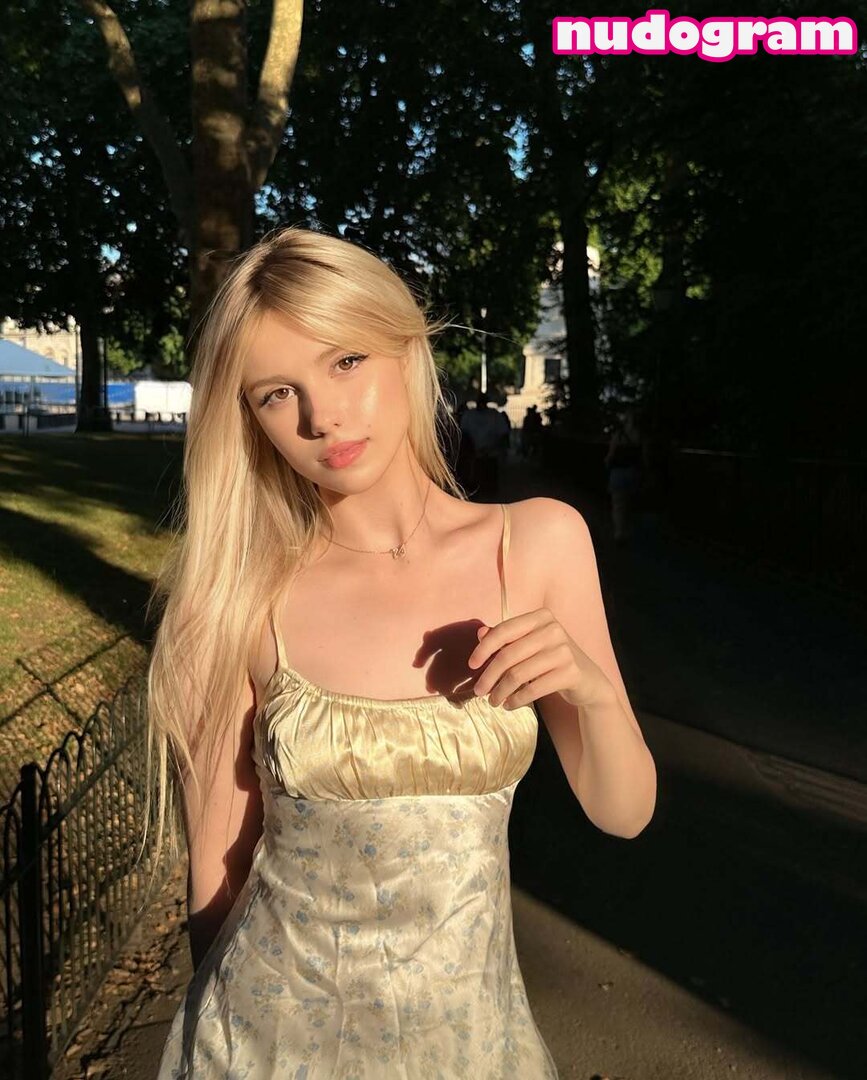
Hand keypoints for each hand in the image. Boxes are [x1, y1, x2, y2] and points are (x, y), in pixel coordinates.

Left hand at [467, 608, 615, 710]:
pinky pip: (534, 689)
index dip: (484, 648)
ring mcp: (564, 650)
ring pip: (518, 674)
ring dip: (501, 691)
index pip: (504, 630)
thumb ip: (506, 638)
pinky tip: (509, 705)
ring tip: (493, 702)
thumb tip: (480, 633)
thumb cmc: (551, 661)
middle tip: (478, 691)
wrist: (588, 681)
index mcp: (541, 617)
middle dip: (489, 676)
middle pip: (508, 655)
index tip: (471, 665)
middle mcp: (554, 629)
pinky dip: (517, 700)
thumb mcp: (529, 646)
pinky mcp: (571, 672)